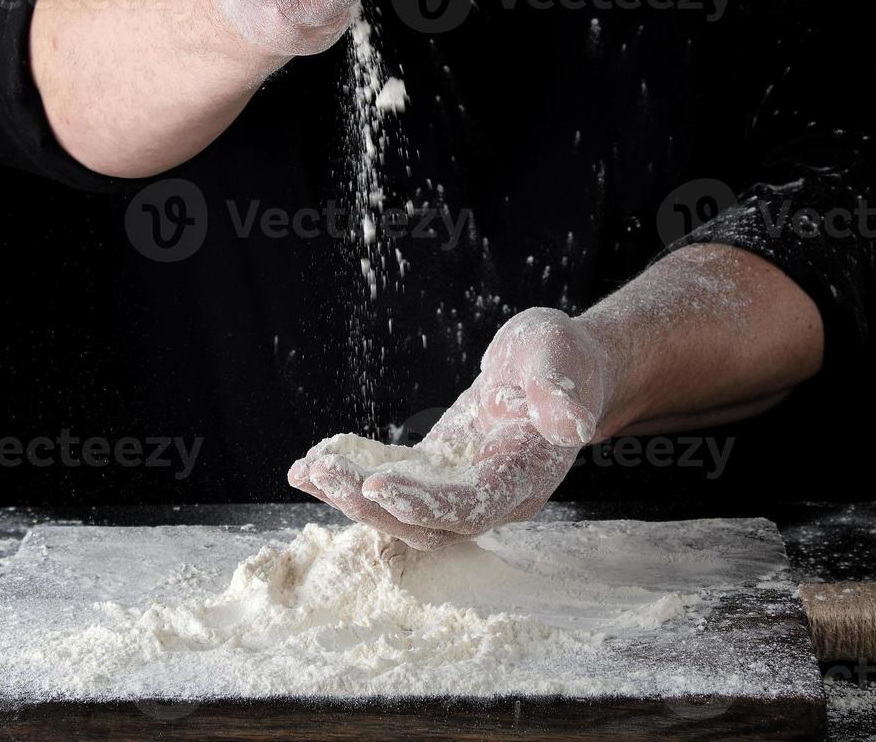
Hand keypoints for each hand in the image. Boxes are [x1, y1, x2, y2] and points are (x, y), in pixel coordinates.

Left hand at [289, 308, 613, 548]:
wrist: (559, 368)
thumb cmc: (561, 357)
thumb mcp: (558, 354)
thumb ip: (558, 389)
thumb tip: (567, 423)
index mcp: (525, 475)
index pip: (473, 506)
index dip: (426, 505)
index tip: (378, 486)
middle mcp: (493, 497)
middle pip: (428, 520)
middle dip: (371, 503)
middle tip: (324, 473)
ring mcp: (462, 489)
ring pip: (403, 510)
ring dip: (353, 496)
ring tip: (308, 471)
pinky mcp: (437, 473)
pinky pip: (392, 484)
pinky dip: (353, 477)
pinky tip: (311, 464)